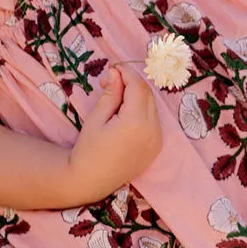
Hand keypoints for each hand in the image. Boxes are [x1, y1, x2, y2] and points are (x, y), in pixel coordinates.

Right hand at [68, 67, 161, 202]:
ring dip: (137, 97)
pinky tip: (125, 113)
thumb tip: (117, 73)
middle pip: (148, 95)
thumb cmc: (88, 148)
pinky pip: (153, 120)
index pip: (138, 87)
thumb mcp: (97, 118)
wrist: (92, 179)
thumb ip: (111, 94)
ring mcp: (157, 140)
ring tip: (115, 98)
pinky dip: (142, 111)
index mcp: (136, 122)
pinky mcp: (157, 146)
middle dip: (132, 84)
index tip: (114, 67)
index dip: (127, 73)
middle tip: (111, 82)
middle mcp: (153, 130)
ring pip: (152, 107)